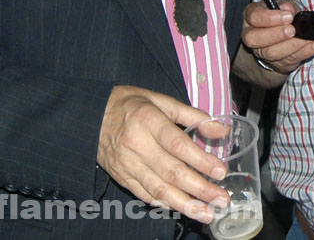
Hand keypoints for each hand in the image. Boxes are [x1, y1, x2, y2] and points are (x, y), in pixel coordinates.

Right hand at [97, 86, 228, 222]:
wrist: (91, 116)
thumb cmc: (130, 105)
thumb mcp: (161, 100)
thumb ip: (193, 116)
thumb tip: (222, 129)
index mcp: (148, 120)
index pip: (178, 145)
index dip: (200, 160)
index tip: (220, 171)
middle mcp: (137, 145)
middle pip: (171, 172)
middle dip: (200, 189)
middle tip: (221, 199)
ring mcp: (127, 164)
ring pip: (159, 189)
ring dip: (185, 204)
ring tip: (206, 213)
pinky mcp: (122, 177)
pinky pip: (146, 195)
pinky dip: (165, 204)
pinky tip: (183, 209)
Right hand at [242, 0, 313, 74]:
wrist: (283, 37)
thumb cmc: (281, 17)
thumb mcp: (284, 7)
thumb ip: (287, 6)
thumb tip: (288, 9)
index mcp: (251, 17)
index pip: (254, 17)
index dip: (270, 18)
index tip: (288, 17)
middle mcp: (251, 36)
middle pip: (254, 39)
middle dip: (276, 34)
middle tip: (292, 30)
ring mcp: (262, 52)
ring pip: (271, 53)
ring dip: (292, 45)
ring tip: (307, 38)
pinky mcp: (276, 64)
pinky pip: (289, 60)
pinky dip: (305, 52)